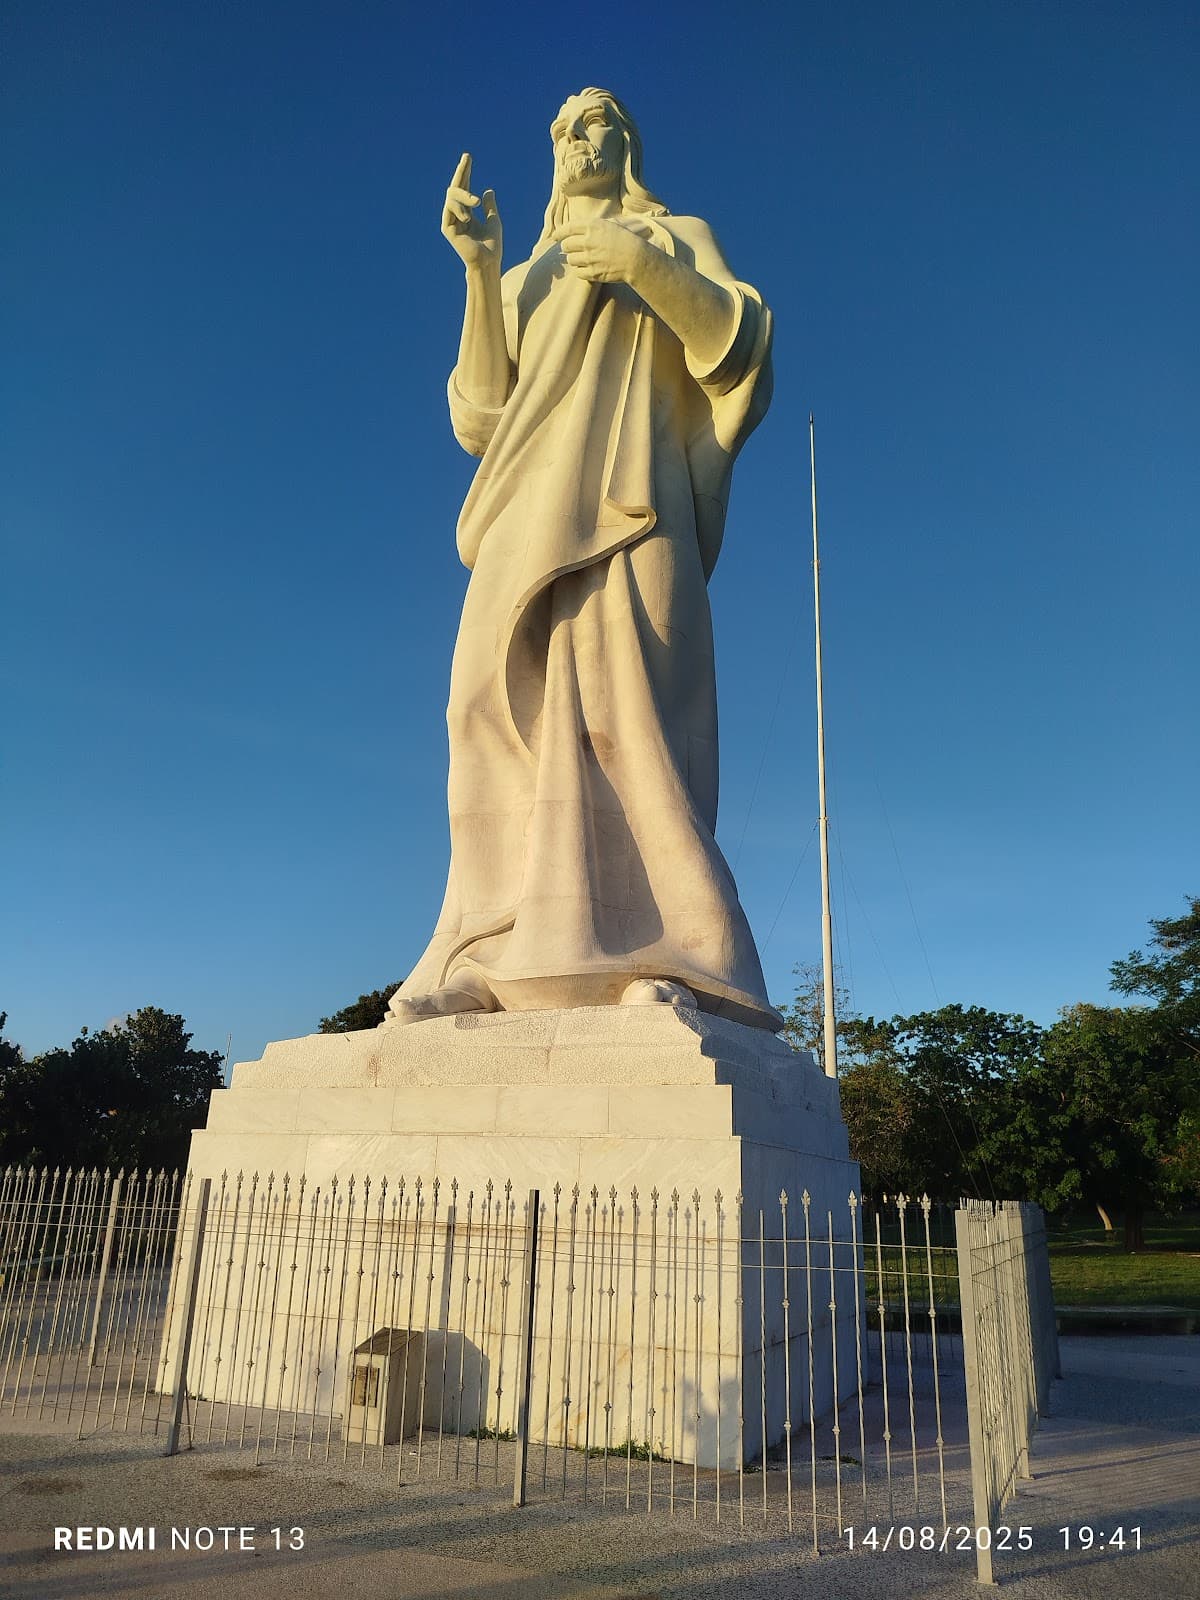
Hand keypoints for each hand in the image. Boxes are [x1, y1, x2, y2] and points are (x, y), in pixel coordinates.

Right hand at [441, 153, 501, 270]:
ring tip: (476, 201)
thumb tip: (488, 190)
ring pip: (452, 196)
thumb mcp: (494, 220)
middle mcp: (456, 216)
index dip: (465, 173)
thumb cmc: (492, 246)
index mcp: (466, 213)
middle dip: (461, 172)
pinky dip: (460, 209)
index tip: (468, 157)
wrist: (488, 262)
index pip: (464, 188)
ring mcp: (450, 221)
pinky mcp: (447, 228)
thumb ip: (489, 206)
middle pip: (455, 188)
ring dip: (464, 195)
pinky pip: (450, 209)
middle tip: (467, 157)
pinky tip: (468, 216)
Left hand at [552, 219, 646, 283]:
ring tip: (583, 258)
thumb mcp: (611, 225)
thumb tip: (577, 228)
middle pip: (566, 245)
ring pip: (571, 259)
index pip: (568, 228)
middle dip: (568, 247)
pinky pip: (578, 272)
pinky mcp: (593, 272)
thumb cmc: (626, 240)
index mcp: (593, 226)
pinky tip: (588, 268)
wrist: (637, 258)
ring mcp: (590, 258)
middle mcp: (589, 241)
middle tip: (572, 249)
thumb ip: (593, 226)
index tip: (555, 236)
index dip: (559, 232)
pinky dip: (581, 271)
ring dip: (574, 259)